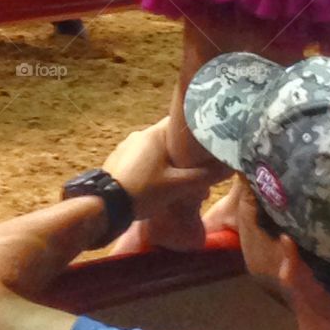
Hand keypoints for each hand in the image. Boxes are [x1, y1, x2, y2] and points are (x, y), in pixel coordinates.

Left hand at [100, 119, 222, 220]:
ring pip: (155, 153)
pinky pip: (142, 162)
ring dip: (168, 166)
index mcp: (155, 133)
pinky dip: (152, 172)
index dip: (196, 134)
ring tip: (178, 187)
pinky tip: (157, 189)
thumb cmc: (143, 190)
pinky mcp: (117, 162)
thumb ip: (202, 176)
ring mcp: (126, 147)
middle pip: (169, 140)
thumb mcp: (177, 186)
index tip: (208, 147)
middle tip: (196, 175)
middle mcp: (140, 135)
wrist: (104, 206)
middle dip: (184, 157)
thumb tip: (225, 167)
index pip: (181, 123)